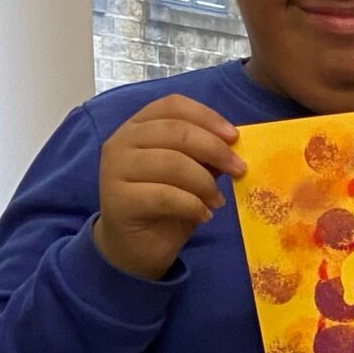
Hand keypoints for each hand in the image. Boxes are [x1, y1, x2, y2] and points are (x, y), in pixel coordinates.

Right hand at [94, 95, 243, 280]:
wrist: (135, 246)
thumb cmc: (165, 204)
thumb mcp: (190, 173)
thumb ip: (204, 155)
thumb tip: (233, 145)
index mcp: (138, 126)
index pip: (173, 105)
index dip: (207, 116)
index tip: (234, 137)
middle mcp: (121, 141)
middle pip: (176, 131)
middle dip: (215, 149)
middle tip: (239, 170)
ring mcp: (115, 169)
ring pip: (171, 162)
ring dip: (205, 182)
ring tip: (217, 200)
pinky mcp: (117, 199)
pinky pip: (164, 195)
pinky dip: (193, 205)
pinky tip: (203, 215)